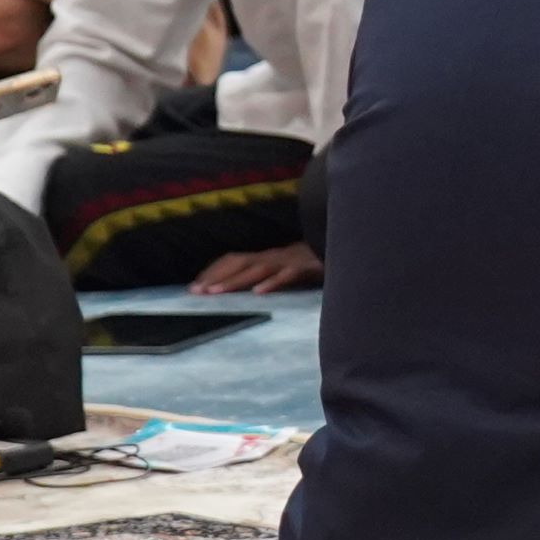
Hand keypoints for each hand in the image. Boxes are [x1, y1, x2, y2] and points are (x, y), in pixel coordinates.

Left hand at [189, 239, 322, 295]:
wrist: (345, 246)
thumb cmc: (314, 264)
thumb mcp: (286, 269)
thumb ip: (268, 276)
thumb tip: (246, 289)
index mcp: (267, 257)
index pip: (233, 260)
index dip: (213, 271)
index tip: (194, 287)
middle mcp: (273, 256)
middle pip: (239, 263)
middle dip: (216, 277)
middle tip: (196, 292)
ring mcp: (288, 260)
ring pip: (257, 269)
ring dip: (235, 281)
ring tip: (215, 294)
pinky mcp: (305, 267)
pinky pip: (286, 275)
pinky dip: (272, 283)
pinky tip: (258, 294)